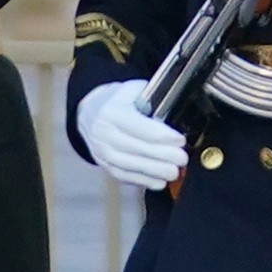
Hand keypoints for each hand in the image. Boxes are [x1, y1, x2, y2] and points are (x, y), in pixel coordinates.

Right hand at [75, 82, 189, 190]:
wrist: (89, 112)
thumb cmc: (117, 100)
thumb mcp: (132, 90)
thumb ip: (151, 98)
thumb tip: (174, 110)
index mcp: (112, 112)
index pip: (140, 127)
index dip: (162, 135)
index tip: (180, 140)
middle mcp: (104, 133)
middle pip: (137, 148)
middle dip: (163, 156)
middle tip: (182, 158)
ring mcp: (102, 152)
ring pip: (131, 165)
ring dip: (155, 171)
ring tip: (174, 172)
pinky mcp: (104, 165)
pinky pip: (125, 176)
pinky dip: (143, 181)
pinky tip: (160, 182)